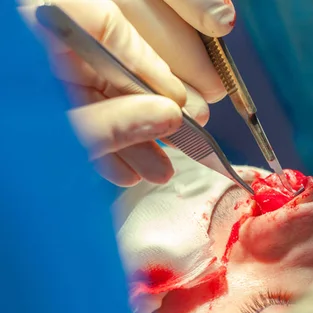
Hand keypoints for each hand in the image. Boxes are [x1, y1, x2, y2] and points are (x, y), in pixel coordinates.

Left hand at [19, 0, 235, 185]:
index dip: (153, 71)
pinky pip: (68, 121)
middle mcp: (33, 48)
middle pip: (104, 72)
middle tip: (180, 144)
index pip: (108, 31)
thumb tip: (167, 115)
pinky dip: (95, 146)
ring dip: (126, 139)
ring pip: (88, 101)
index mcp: (37, 29)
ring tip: (157, 171)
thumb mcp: (56, 130)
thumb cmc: (6, 133)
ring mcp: (28, 81)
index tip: (182, 105)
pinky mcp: (26, 111)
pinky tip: (122, 169)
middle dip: (146, 117)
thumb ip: (112, 121)